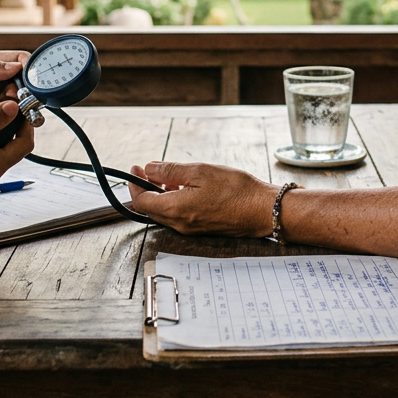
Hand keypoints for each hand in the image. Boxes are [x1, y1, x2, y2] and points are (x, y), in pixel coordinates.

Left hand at [127, 162, 278, 237]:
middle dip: (145, 189)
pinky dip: (173, 201)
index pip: (141, 201)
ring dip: (159, 195)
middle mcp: (180, 224)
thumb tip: (149, 169)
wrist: (263, 210)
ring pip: (164, 213)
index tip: (136, 168)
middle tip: (148, 170)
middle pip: (150, 209)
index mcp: (176, 210)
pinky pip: (177, 216)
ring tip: (167, 177)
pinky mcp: (201, 229)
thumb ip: (170, 171)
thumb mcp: (200, 171)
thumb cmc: (237, 190)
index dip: (134, 184)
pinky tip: (183, 188)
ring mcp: (190, 229)